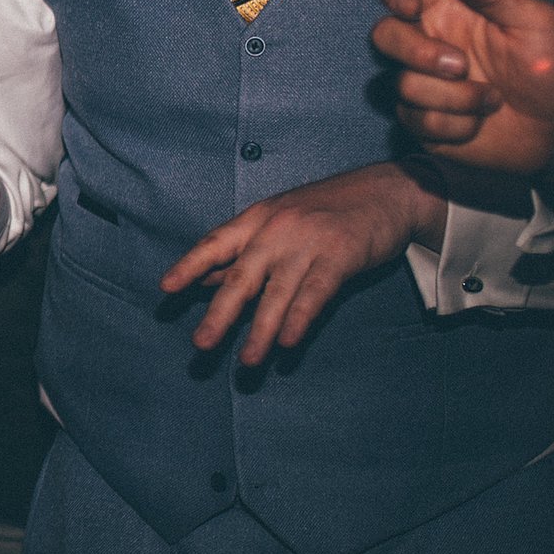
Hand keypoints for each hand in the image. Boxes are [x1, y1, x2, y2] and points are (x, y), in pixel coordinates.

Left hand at [160, 161, 445, 367]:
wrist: (387, 191)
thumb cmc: (326, 211)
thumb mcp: (278, 222)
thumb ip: (241, 252)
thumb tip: (201, 280)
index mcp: (256, 219)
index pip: (214, 243)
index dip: (189, 265)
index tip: (166, 288)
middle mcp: (276, 230)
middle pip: (242, 277)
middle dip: (220, 314)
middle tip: (201, 345)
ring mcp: (308, 243)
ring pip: (277, 293)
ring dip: (260, 331)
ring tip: (247, 362)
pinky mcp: (341, 256)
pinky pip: (315, 293)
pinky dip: (299, 318)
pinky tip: (287, 342)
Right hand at [372, 0, 553, 190]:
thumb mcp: (537, 21)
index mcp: (449, 10)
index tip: (411, 8)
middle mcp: (428, 44)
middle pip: (383, 34)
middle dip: (417, 53)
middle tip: (461, 67)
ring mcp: (423, 84)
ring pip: (403, 84)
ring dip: (454, 98)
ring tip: (492, 100)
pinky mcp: (423, 121)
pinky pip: (418, 120)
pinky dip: (455, 125)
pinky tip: (479, 122)